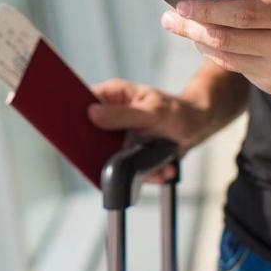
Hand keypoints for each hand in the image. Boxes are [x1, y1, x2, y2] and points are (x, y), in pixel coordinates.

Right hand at [87, 79, 209, 182]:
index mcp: (111, 96)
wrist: (197, 128)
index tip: (77, 134)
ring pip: (106, 159)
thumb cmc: (177, 112)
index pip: (81, 105)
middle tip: (122, 158)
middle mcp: (109, 116)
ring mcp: (116, 137)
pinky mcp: (126, 155)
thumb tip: (92, 114)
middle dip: (102, 153)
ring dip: (130, 168)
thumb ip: (122, 115)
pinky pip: (125, 170)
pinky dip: (145, 175)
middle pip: (88, 137)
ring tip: (157, 164)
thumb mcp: (152, 112)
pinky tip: (163, 169)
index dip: (73, 118)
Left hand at [160, 0, 270, 95]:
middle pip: (227, 38)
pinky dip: (215, 52)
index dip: (208, 10)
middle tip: (168, 17)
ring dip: (197, 40)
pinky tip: (201, 38)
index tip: (180, 3)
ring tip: (177, 25)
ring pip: (226, 56)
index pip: (243, 14)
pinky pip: (235, 67)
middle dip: (191, 27)